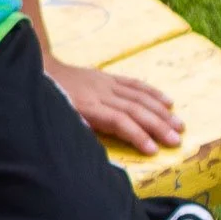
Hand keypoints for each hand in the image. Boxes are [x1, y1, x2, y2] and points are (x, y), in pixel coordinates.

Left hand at [44, 56, 183, 154]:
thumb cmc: (49, 100)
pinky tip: (169, 102)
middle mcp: (101, 94)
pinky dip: (153, 93)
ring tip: (179, 126)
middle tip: (176, 141)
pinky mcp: (108, 77)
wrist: (41, 69)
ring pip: (139, 97)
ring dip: (162, 112)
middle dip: (158, 126)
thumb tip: (92, 148)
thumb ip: (77, 130)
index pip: (119, 122)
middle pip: (135, 110)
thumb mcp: (57, 118)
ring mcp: (106, 83)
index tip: (153, 150)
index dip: (137, 135)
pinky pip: (134, 84)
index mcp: (87, 107)